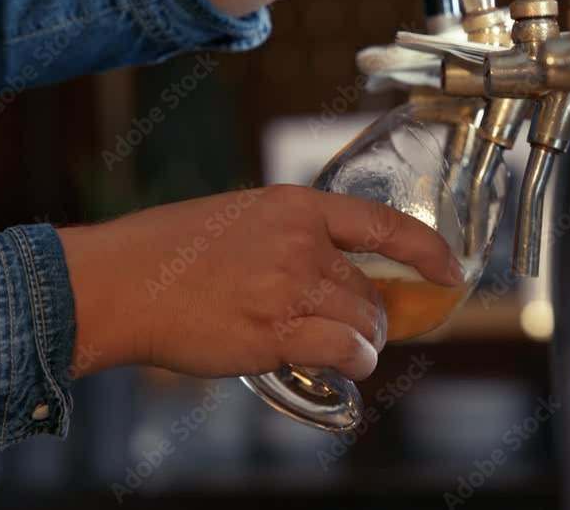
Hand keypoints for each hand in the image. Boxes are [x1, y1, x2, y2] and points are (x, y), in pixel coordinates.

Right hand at [58, 185, 461, 380]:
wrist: (119, 283)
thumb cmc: (171, 253)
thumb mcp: (243, 219)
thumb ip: (294, 238)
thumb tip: (338, 272)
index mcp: (295, 207)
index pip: (383, 224)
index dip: (427, 249)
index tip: (450, 269)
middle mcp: (301, 243)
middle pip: (374, 290)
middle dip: (374, 317)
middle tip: (355, 331)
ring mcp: (289, 286)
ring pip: (365, 324)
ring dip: (363, 344)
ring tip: (342, 350)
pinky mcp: (275, 331)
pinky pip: (345, 351)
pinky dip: (353, 362)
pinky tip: (343, 364)